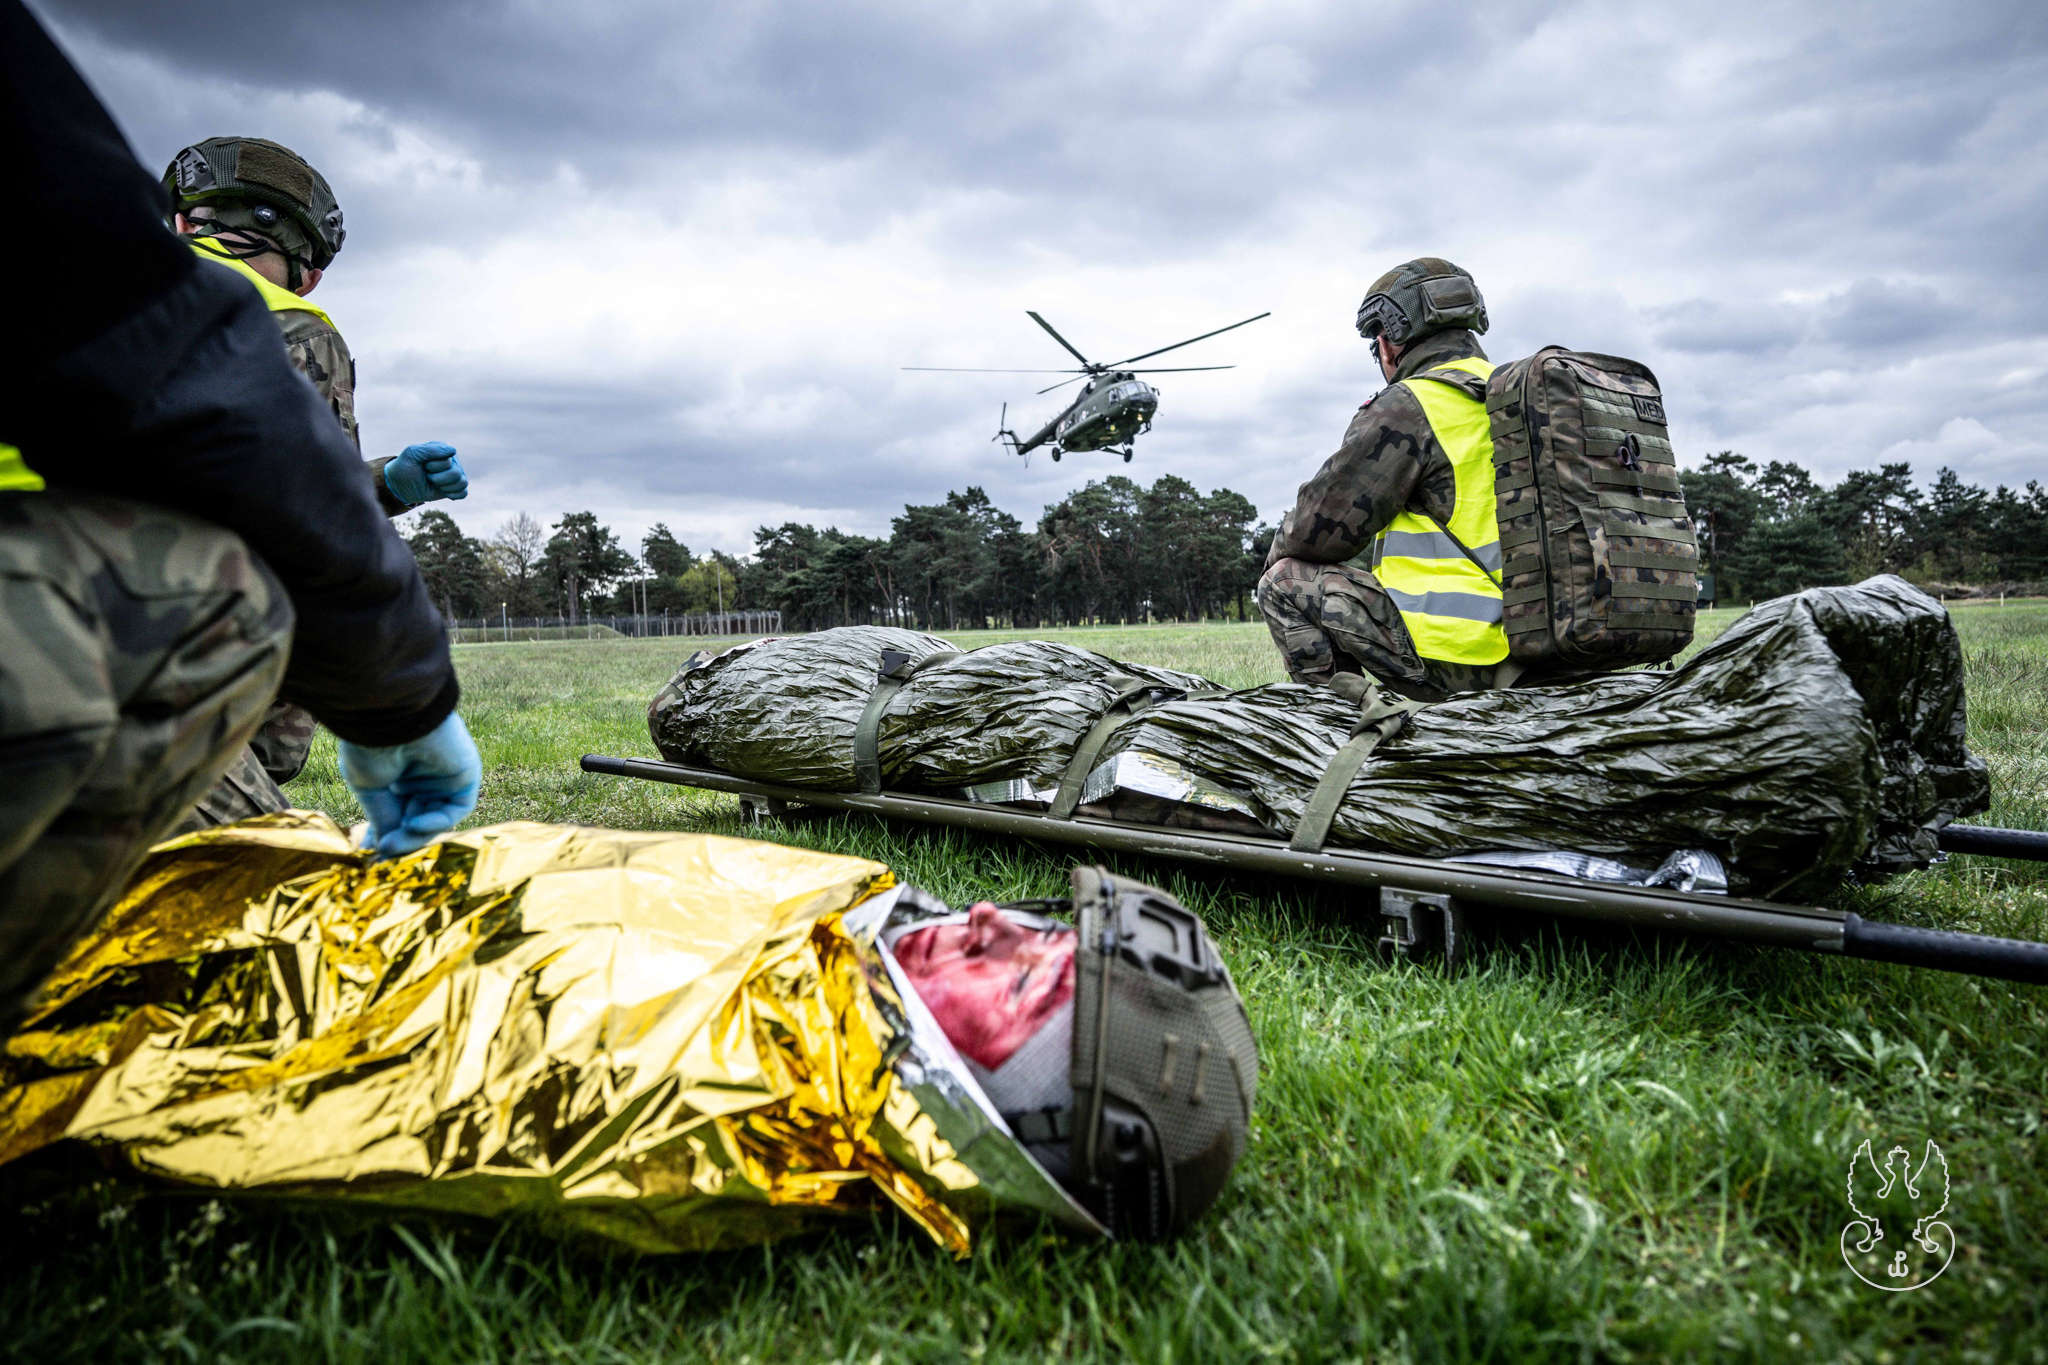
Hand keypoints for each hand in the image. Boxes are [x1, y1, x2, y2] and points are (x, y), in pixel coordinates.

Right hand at [335, 713, 481, 857]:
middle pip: (418, 820)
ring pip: (437, 819)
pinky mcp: (466, 774)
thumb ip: (384, 819)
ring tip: (391, 843)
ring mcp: (446, 776)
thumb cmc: (370, 745)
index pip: (398, 814)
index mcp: (398, 774)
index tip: (370, 855)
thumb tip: (384, 851)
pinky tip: (413, 823)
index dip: (386, 835)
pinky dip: (436, 821)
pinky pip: (456, 809)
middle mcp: (424, 776)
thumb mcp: (371, 788)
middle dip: (401, 840)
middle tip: (383, 856)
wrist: (387, 718)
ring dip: (416, 835)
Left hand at [384, 441, 467, 504]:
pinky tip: (443, 492)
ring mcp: (455, 475)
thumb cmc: (406, 466)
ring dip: (444, 487)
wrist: (400, 485)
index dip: (433, 467)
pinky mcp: (455, 488)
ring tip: (434, 483)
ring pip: (462, 483)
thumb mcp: (412, 454)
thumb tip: (453, 451)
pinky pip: (463, 493)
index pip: (448, 462)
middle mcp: (452, 461)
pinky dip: (453, 495)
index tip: (423, 465)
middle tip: (427, 476)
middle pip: (456, 473)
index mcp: (443, 450)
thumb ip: (431, 450)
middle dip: (438, 478)